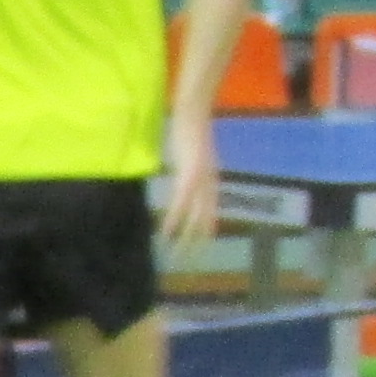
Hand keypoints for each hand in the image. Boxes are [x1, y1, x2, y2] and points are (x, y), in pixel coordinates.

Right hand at [160, 108, 221, 247]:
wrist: (193, 113)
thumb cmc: (191, 127)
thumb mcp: (194, 151)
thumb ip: (193, 164)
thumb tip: (188, 169)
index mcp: (210, 180)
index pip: (210, 212)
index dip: (206, 230)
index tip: (201, 247)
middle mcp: (209, 185)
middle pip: (205, 222)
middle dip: (197, 244)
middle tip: (189, 263)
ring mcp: (200, 183)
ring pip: (194, 219)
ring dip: (184, 240)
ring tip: (176, 257)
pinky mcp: (189, 177)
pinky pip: (180, 206)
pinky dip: (172, 222)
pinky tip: (164, 234)